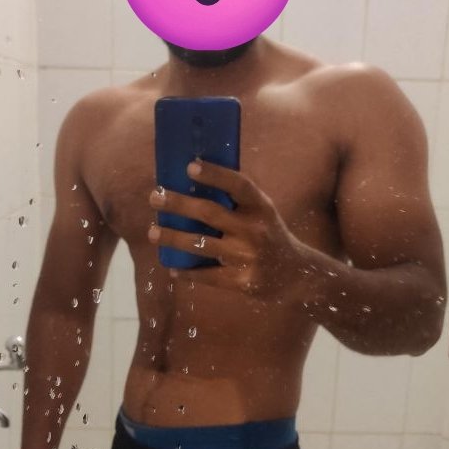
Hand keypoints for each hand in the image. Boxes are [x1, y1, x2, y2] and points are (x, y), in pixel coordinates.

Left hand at [148, 158, 307, 298]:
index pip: (238, 185)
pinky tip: (173, 267)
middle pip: (209, 213)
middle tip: (155, 197)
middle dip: (178, 204)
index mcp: (261, 207)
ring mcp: (247, 257)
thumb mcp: (262, 213)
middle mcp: (255, 230)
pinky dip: (187, 272)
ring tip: (153, 232)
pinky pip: (206, 275)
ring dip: (172, 238)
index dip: (215, 174)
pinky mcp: (241, 281)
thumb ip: (236, 200)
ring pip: (200, 245)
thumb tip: (192, 178)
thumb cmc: (269, 235)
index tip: (190, 166)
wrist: (296, 275)